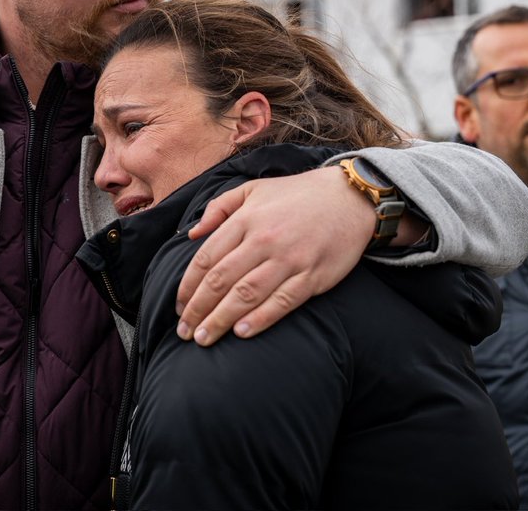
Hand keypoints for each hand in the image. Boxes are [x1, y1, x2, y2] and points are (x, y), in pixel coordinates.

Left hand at [176, 166, 374, 345]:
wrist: (349, 197)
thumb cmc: (296, 194)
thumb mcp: (252, 189)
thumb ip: (219, 208)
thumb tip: (192, 234)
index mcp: (246, 220)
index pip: (207, 259)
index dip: (188, 286)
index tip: (178, 306)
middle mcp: (264, 240)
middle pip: (221, 281)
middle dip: (198, 309)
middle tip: (185, 331)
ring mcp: (290, 259)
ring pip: (246, 295)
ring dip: (221, 320)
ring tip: (204, 338)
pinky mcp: (313, 275)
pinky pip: (282, 301)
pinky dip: (260, 318)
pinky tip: (241, 333)